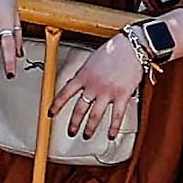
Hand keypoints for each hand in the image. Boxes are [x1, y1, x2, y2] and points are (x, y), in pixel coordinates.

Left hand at [53, 34, 156, 150]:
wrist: (130, 47)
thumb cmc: (113, 50)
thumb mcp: (92, 61)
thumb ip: (86, 74)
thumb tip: (82, 84)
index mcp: (83, 76)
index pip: (65, 93)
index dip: (56, 105)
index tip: (51, 113)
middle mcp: (93, 86)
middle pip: (79, 109)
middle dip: (74, 123)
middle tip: (71, 132)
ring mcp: (107, 92)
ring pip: (95, 115)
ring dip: (90, 128)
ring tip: (86, 135)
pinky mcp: (122, 96)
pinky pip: (117, 116)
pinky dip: (113, 128)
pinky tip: (111, 135)